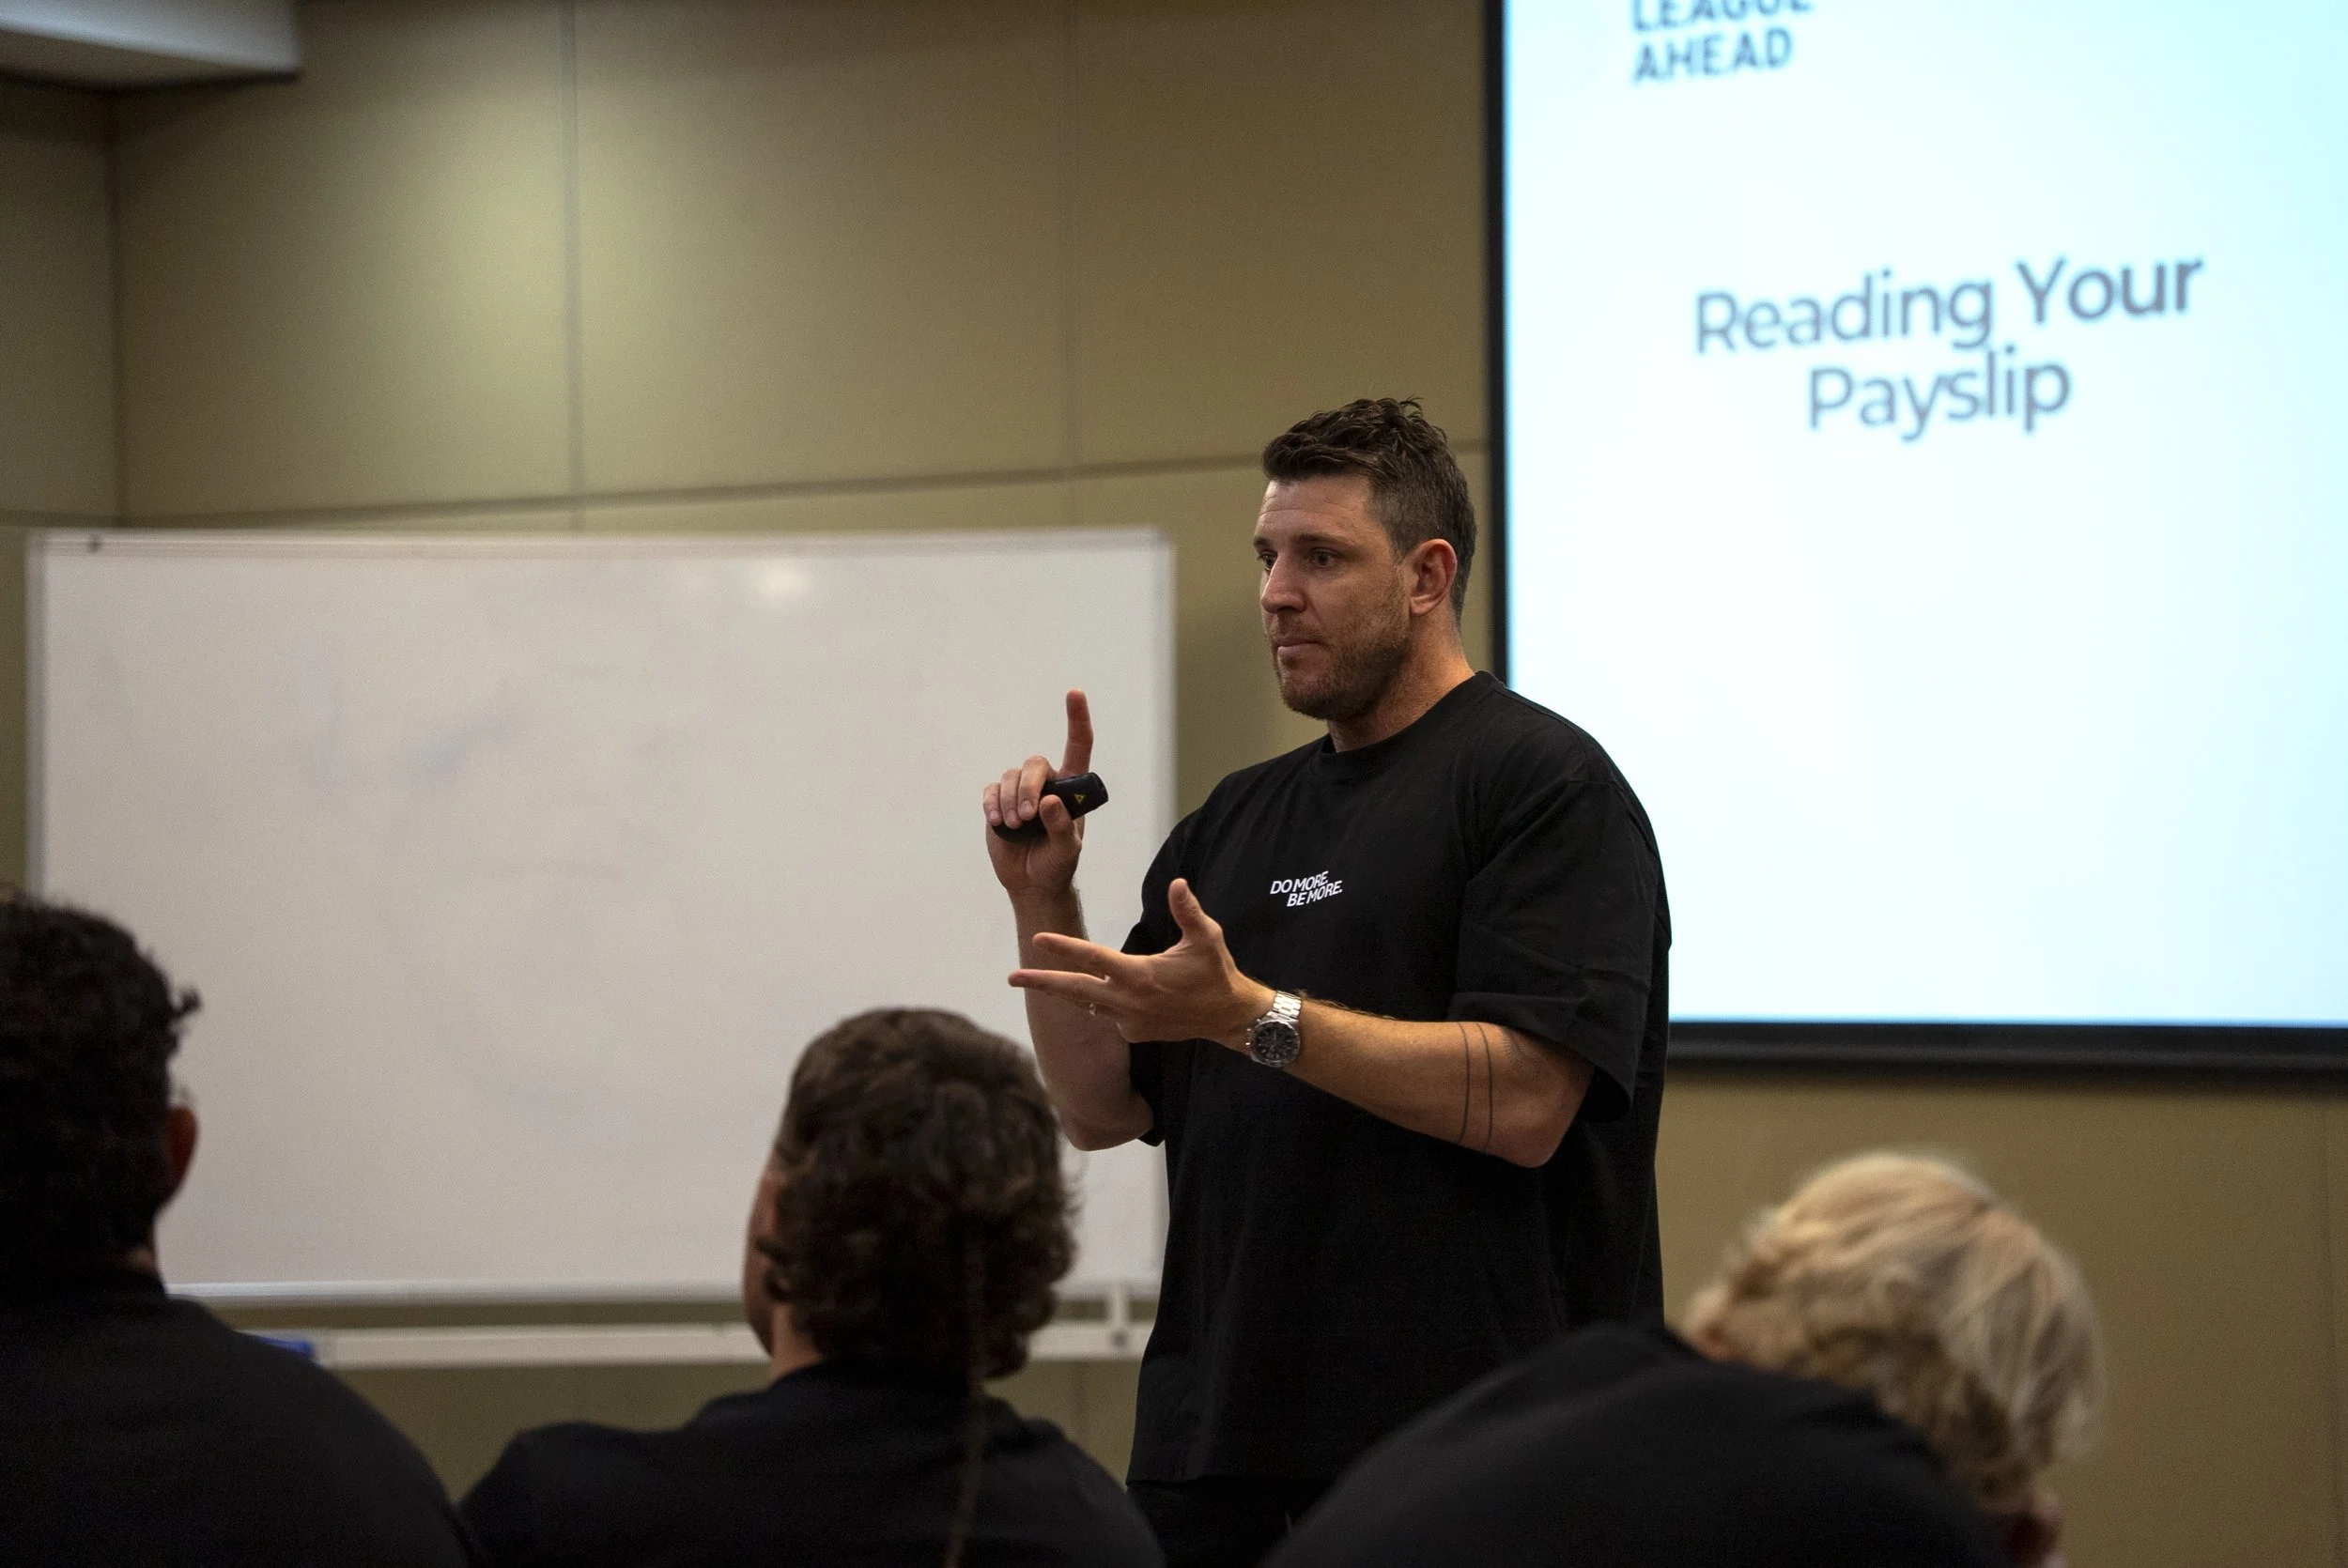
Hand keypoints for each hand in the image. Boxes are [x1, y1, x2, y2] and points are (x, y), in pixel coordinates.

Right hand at [984, 689, 1093, 899]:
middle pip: (1034, 764)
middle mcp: (1047, 783)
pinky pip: (991, 791)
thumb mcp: (1067, 851)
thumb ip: (1062, 827)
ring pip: (1010, 777)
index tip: (1075, 692)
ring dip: (1011, 801)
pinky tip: (998, 823)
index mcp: (1071, 788)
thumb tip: (1049, 801)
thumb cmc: (1057, 864)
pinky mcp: (999, 802)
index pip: (1078, 746)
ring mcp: (1020, 792)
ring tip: (1016, 827)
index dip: (1077, 718)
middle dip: (1028, 788)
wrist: (1032, 882)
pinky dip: (993, 805)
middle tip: (1028, 817)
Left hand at [1009, 879, 1273, 1047]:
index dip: (1064, 948)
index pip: (1093, 958)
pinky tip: (1109, 992)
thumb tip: (1178, 883)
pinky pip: (1107, 1014)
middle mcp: (1129, 1002)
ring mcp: (1129, 1021)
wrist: (1228, 1016)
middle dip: (1041, 982)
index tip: (1037, 939)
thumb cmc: (1216, 972)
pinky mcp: (1133, 1033)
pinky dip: (1101, 1001)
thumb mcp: (1207, 938)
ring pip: (1087, 1003)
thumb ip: (1188, 911)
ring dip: (1063, 992)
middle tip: (1011, 977)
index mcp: (1140, 975)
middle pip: (1075, 990)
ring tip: (1035, 982)